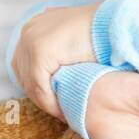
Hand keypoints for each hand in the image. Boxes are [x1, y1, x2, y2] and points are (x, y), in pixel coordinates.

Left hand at [11, 3, 98, 119]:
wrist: (114, 24)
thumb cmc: (103, 33)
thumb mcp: (73, 39)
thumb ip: (60, 52)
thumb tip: (58, 74)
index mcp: (35, 26)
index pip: (24, 63)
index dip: (35, 86)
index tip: (51, 102)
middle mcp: (29, 31)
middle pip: (23, 74)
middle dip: (38, 96)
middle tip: (56, 112)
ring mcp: (32, 40)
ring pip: (30, 83)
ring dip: (45, 103)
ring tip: (61, 114)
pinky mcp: (40, 51)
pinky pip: (40, 86)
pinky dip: (50, 103)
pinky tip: (62, 112)